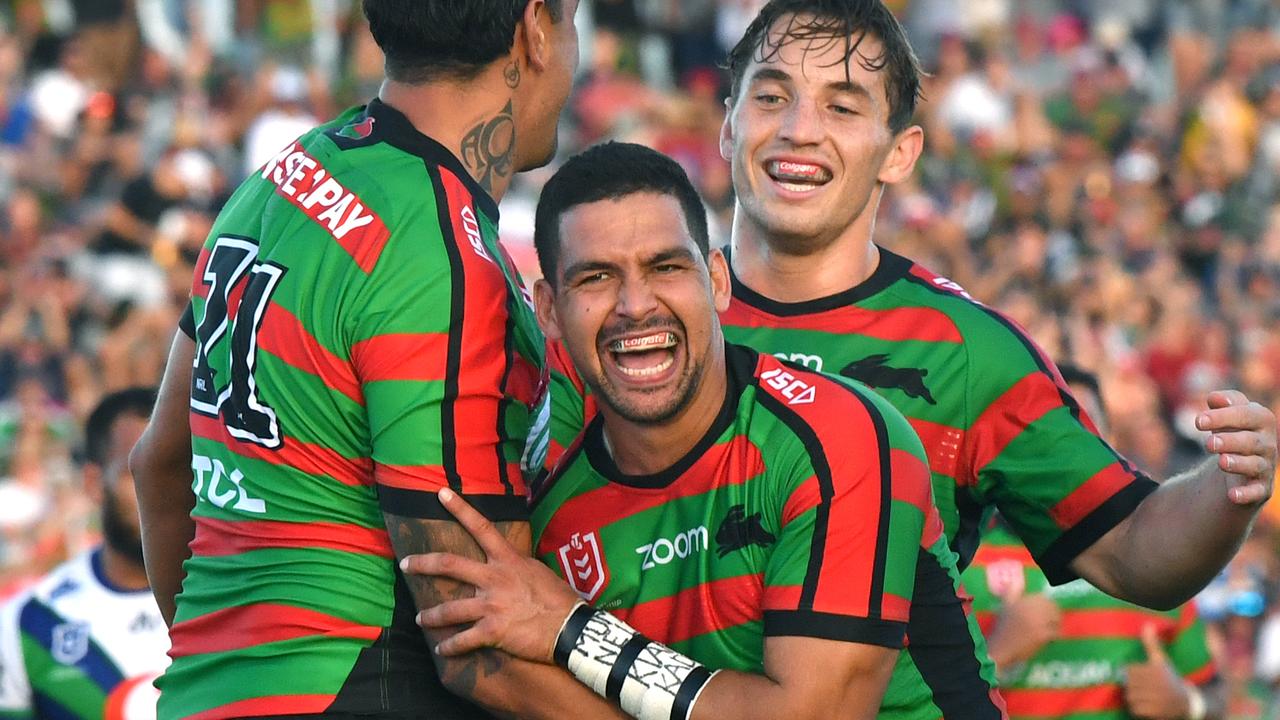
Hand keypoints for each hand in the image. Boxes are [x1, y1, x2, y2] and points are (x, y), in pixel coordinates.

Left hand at [399, 488, 583, 661]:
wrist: (570, 628)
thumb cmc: (560, 600)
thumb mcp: (539, 573)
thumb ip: (518, 569)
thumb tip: (512, 569)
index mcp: (508, 560)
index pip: (481, 528)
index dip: (460, 508)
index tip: (441, 493)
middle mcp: (495, 578)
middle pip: (449, 565)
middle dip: (422, 563)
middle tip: (405, 564)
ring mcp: (491, 605)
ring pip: (449, 608)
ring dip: (431, 615)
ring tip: (420, 619)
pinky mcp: (492, 631)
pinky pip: (463, 640)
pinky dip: (449, 646)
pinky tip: (442, 650)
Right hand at [987, 593, 1060, 668]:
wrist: (1001, 648)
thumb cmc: (1002, 628)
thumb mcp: (1004, 606)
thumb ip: (1010, 593)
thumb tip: (1012, 581)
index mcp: (1024, 600)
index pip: (1044, 598)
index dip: (1048, 604)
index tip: (1047, 610)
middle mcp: (1033, 608)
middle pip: (1052, 608)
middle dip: (1054, 615)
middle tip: (1053, 622)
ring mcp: (1040, 622)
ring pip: (1056, 621)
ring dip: (1055, 626)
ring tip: (1051, 631)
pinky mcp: (1043, 635)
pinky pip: (1055, 633)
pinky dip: (1053, 637)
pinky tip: (1048, 641)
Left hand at [1124, 624, 1190, 719]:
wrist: (1187, 702)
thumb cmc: (1170, 678)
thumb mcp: (1161, 661)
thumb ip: (1152, 644)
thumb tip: (1147, 625)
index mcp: (1156, 670)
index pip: (1128, 671)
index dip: (1132, 674)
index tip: (1140, 677)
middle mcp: (1156, 685)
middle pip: (1128, 685)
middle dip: (1133, 686)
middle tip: (1143, 688)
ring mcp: (1155, 699)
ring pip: (1130, 697)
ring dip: (1134, 698)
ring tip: (1145, 696)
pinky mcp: (1154, 712)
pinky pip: (1135, 709)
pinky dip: (1138, 709)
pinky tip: (1147, 705)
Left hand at [1197, 390, 1276, 504]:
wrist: (1243, 464)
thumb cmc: (1235, 432)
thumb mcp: (1229, 415)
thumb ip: (1225, 403)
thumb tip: (1215, 398)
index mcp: (1262, 420)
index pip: (1246, 415)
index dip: (1223, 417)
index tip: (1198, 422)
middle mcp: (1268, 443)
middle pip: (1251, 442)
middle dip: (1230, 441)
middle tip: (1208, 444)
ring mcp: (1266, 466)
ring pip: (1255, 465)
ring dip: (1238, 463)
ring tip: (1221, 461)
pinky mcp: (1261, 488)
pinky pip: (1257, 492)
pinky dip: (1246, 494)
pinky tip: (1232, 495)